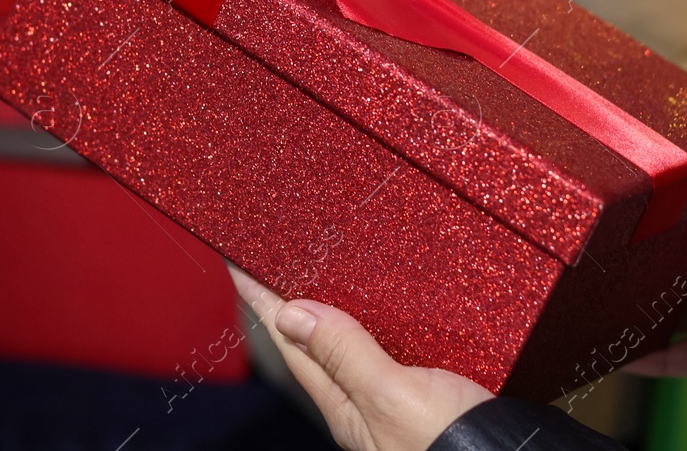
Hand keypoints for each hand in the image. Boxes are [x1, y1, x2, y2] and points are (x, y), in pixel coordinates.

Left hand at [230, 267, 491, 450]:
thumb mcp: (393, 396)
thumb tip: (291, 313)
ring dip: (333, 306)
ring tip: (315, 270)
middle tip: (269, 255)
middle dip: (291, 297)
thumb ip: (346, 353)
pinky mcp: (432, 391)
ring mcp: (397, 400)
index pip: (289, 339)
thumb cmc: (451, 446)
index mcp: (345, 405)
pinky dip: (378, 322)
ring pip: (353, 342)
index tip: (235, 261)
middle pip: (315, 339)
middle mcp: (363, 403)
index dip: (262, 298)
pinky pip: (391, 348)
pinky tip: (384, 308)